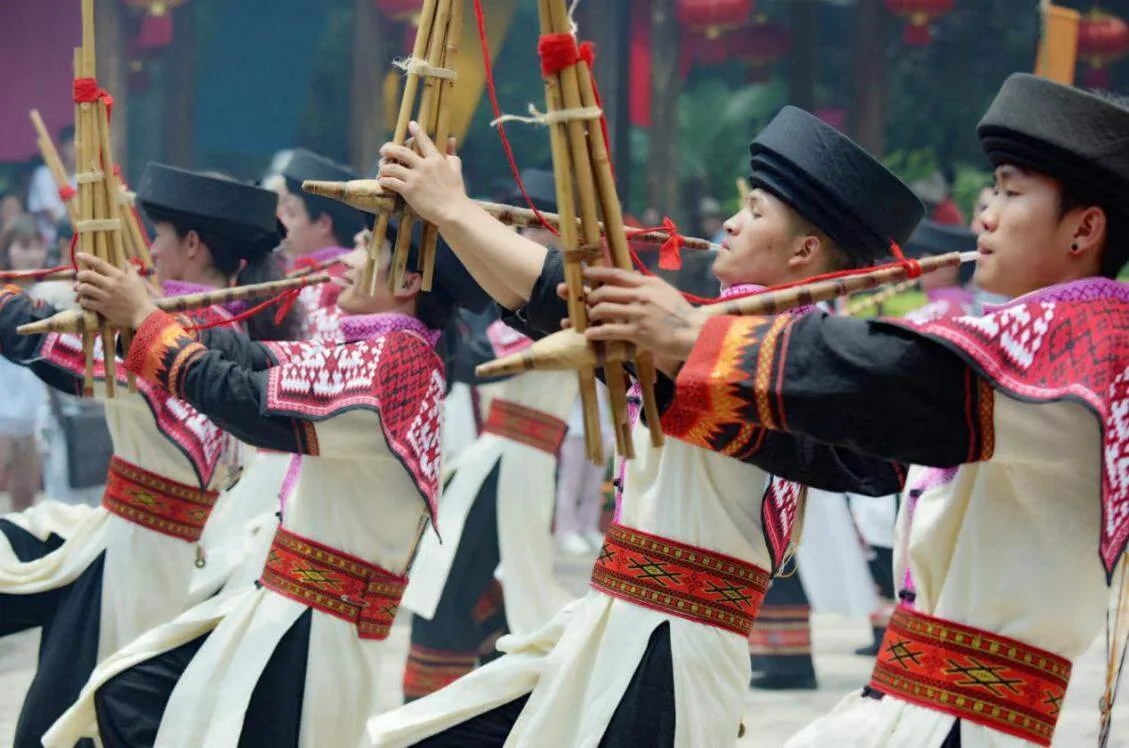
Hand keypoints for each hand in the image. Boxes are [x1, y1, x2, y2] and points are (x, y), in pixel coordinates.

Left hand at [74, 254, 158, 328]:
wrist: (142, 314)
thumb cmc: (140, 296)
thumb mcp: (137, 280)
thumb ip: (130, 269)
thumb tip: (124, 260)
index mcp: (118, 276)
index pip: (99, 263)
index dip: (86, 258)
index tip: (79, 255)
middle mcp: (110, 284)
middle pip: (86, 275)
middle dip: (80, 275)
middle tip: (81, 278)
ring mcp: (105, 296)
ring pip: (83, 288)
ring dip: (79, 288)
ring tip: (81, 290)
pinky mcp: (102, 307)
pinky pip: (85, 302)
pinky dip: (83, 301)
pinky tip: (85, 301)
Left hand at [378, 122, 469, 226]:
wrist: (453, 211)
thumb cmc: (456, 192)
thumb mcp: (456, 170)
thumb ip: (451, 154)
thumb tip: (451, 140)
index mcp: (436, 159)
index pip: (424, 141)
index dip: (416, 131)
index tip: (410, 124)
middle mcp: (424, 166)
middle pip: (401, 151)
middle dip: (389, 148)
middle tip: (383, 150)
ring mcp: (415, 178)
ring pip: (392, 167)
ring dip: (383, 167)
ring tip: (381, 169)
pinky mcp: (409, 190)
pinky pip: (390, 182)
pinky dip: (384, 180)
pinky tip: (382, 181)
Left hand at [574, 268, 705, 374]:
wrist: (694, 333)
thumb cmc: (680, 312)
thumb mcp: (665, 290)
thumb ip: (647, 283)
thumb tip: (631, 274)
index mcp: (647, 283)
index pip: (616, 274)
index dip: (597, 272)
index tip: (585, 272)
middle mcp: (641, 295)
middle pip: (605, 291)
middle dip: (591, 297)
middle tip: (588, 302)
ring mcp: (638, 313)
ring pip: (604, 309)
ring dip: (592, 313)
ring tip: (590, 318)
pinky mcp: (637, 332)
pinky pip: (610, 330)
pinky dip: (596, 332)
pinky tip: (590, 334)